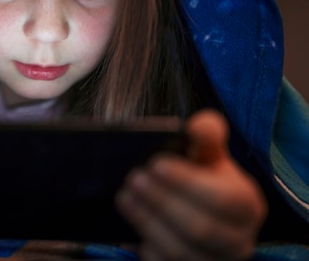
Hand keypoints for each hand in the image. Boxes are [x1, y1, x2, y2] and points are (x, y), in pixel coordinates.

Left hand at [116, 109, 266, 260]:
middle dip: (162, 202)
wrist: (199, 209)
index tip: (155, 164)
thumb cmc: (204, 177)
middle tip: (133, 179)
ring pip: (181, 252)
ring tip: (125, 197)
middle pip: (201, 228)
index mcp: (246, 205)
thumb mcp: (208, 153)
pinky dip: (149, 249)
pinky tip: (133, 228)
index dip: (186, 182)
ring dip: (148, 223)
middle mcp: (237, 240)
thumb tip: (198, 125)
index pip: (222, 199)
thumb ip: (207, 134)